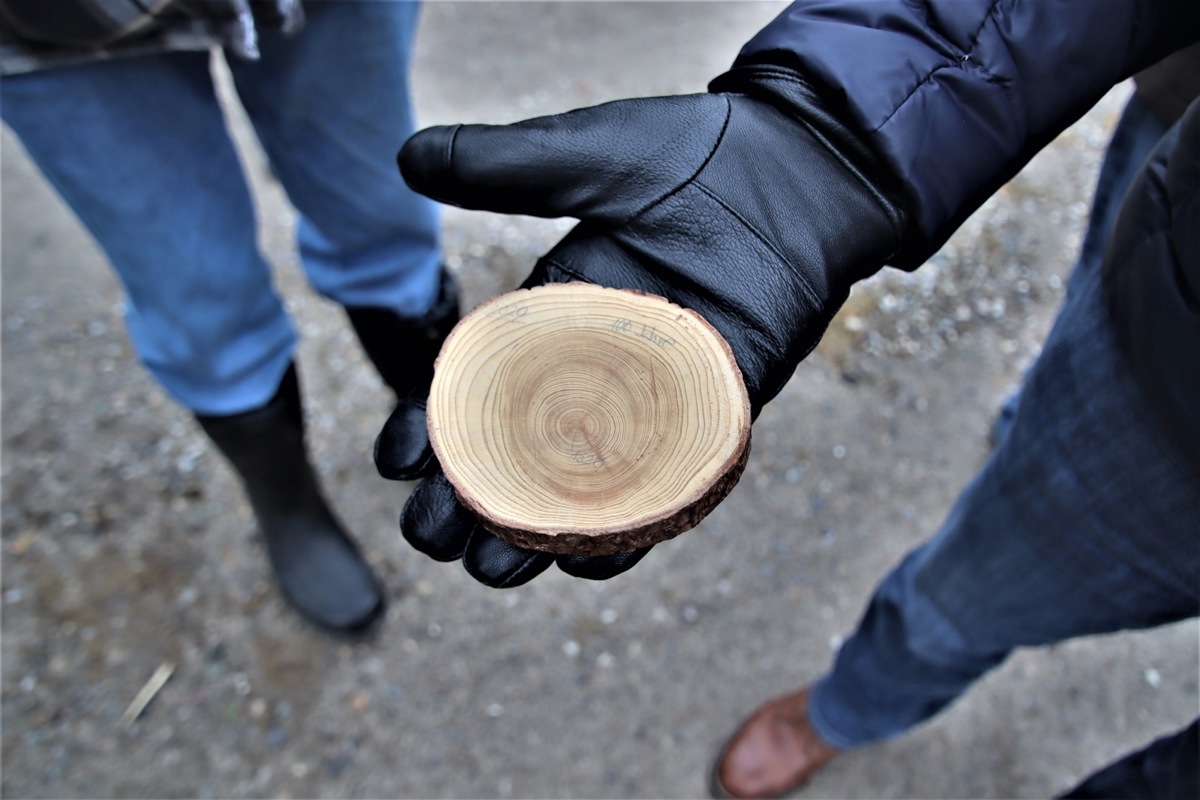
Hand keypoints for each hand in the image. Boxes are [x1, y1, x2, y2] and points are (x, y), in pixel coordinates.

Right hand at [376, 64, 907, 586]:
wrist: (801, 173)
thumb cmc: (698, 159)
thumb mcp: (590, 158)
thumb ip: (506, 166)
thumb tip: (409, 157)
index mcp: (553, 319)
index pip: (476, 386)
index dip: (431, 428)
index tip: (395, 460)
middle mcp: (594, 373)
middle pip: (517, 454)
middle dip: (469, 503)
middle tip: (429, 537)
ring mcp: (653, 405)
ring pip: (582, 490)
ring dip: (536, 536)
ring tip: (492, 570)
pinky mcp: (712, 425)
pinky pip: (664, 496)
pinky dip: (627, 534)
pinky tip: (585, 563)